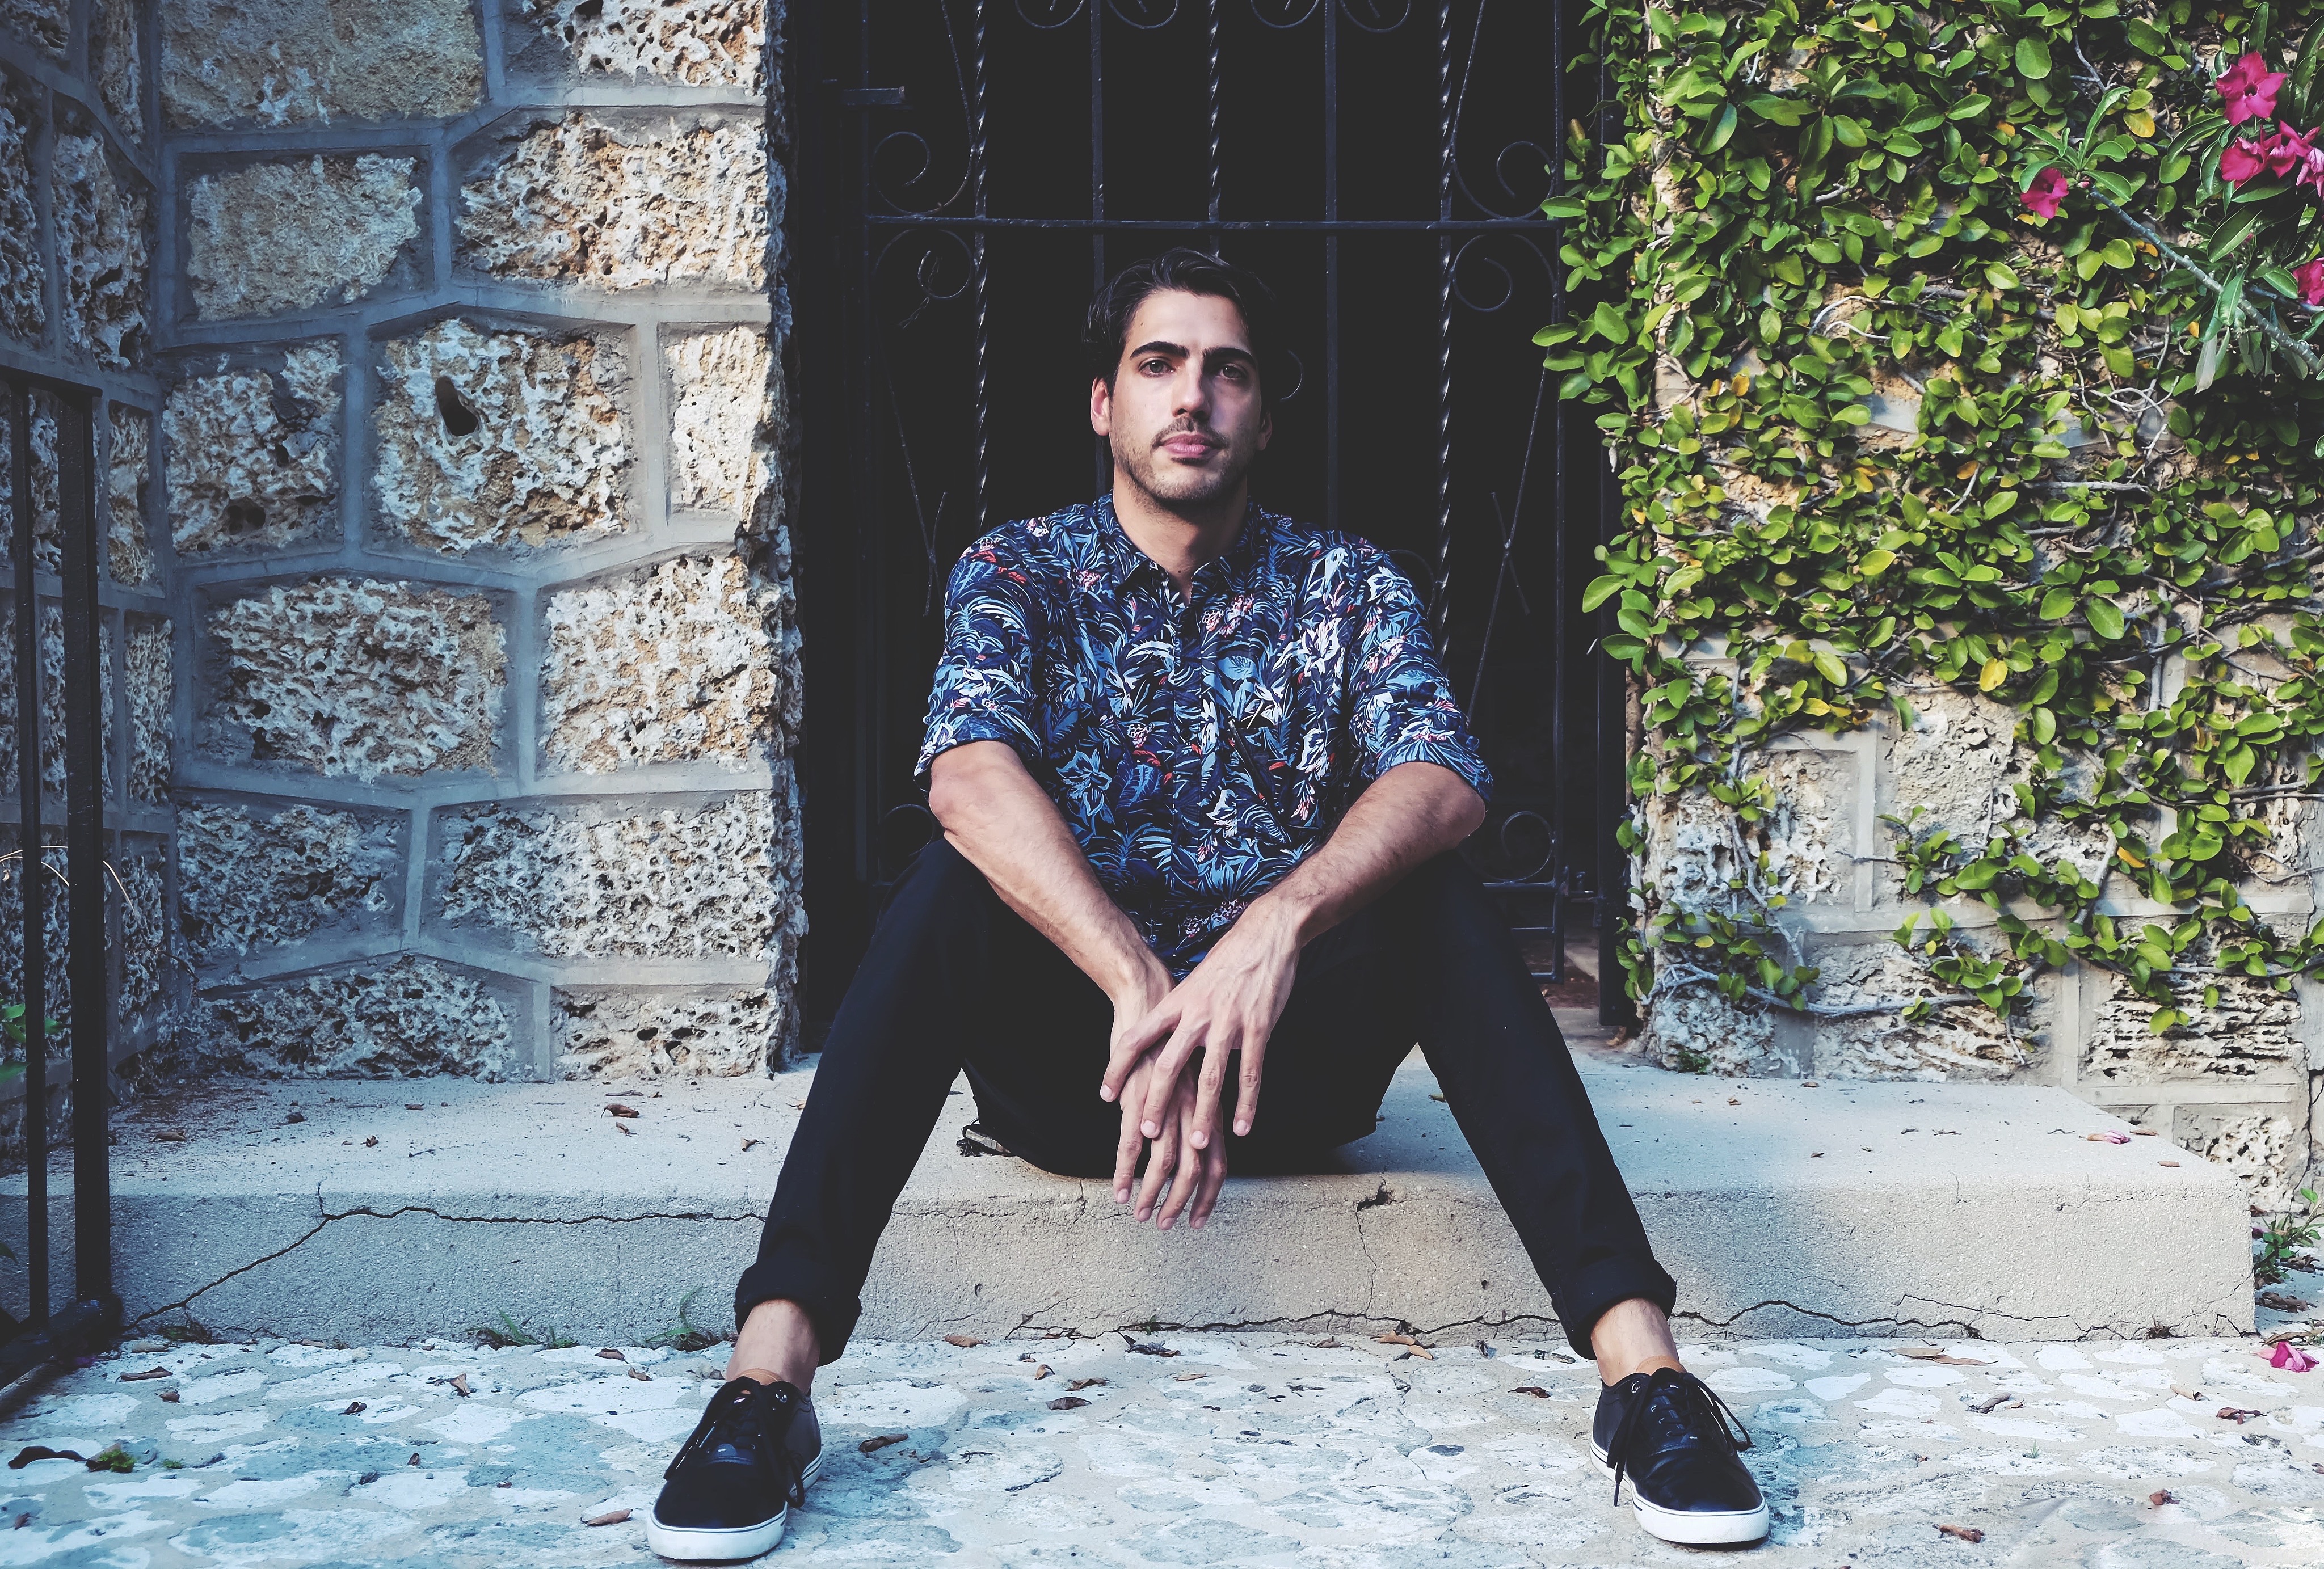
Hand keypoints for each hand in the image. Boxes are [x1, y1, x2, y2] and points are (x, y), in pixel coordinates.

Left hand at [1101, 900, 1299, 1154]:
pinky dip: (1245, 1103)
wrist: (1265, 933)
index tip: (1105, 1094)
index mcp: (1176, 1003)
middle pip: (1169, 1065)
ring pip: (1211, 1077)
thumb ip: (1180, 1016)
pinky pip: (1250, 1072)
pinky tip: (1241, 1127)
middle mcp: (1197, 1014)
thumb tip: (1166, 1045)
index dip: (1118, 1067)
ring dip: (1204, 1114)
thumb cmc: (1228, 960)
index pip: (1137, 1038)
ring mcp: (1228, 1022)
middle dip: (1157, 1102)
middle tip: (1147, 1132)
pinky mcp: (1257, 1027)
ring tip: (1195, 1144)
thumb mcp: (1193, 984)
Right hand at [1112, 1053, 1228, 1228]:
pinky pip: (1130, 1145)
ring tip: (1139, 1213)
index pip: (1218, 1165)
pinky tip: (1118, 1189)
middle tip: (1164, 1225)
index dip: (1209, 1198)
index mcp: (1207, 1109)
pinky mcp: (1136, 1100)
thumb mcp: (1191, 1080)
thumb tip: (1191, 1145)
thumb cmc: (1170, 1043)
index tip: (1196, 1221)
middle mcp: (1191, 1111)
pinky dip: (1125, 1172)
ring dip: (1152, 1195)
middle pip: (1194, 1171)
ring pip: (1163, 1164)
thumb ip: (1194, 1112)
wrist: (1149, 1002)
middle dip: (1179, 1203)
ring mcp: (1165, 1107)